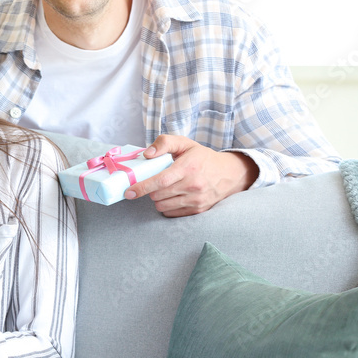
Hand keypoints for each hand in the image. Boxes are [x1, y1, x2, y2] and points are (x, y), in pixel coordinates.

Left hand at [123, 135, 258, 217]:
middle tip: (154, 182)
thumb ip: (164, 143)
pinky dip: (167, 207)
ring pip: (163, 206)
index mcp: (187, 168)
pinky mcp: (198, 210)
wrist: (229, 174)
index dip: (142, 187)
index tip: (129, 192)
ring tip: (164, 189)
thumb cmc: (202, 157)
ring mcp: (197, 200)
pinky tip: (172, 197)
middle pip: (158, 195)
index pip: (160, 181)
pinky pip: (172, 214)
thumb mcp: (185, 143)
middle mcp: (193, 185)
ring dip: (158, 199)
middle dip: (150, 190)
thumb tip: (147, 154)